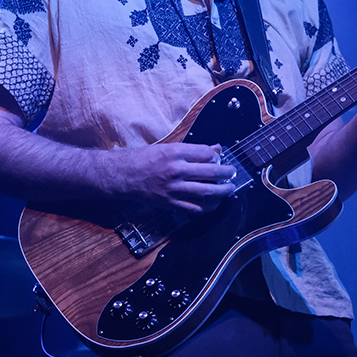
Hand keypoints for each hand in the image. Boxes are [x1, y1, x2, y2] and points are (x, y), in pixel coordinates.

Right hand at [108, 142, 236, 213]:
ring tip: (230, 188)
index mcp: (175, 153)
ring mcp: (173, 189)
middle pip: (211, 172)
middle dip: (227, 172)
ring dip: (223, 190)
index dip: (216, 156)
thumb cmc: (145, 159)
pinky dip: (208, 207)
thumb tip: (216, 149)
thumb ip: (193, 149)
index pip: (207, 154)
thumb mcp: (168, 147)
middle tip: (232, 172)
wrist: (123, 175)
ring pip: (207, 192)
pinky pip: (195, 208)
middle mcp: (176, 170)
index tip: (218, 158)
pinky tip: (214, 202)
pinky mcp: (170, 203)